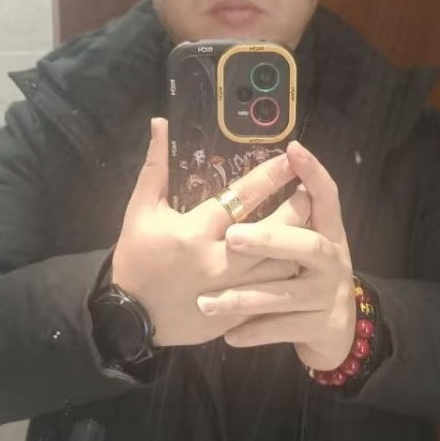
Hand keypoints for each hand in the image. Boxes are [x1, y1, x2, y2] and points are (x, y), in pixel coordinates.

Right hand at [111, 118, 306, 347]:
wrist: (128, 318)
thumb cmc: (136, 258)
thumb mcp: (140, 210)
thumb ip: (155, 166)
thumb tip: (160, 122)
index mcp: (194, 231)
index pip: (242, 197)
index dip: (270, 176)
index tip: (290, 160)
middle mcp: (217, 261)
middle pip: (272, 231)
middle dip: (297, 207)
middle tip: (309, 191)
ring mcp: (230, 291)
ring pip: (280, 265)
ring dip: (298, 243)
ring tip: (311, 224)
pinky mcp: (236, 314)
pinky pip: (272, 294)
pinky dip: (287, 275)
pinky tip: (298, 261)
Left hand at [196, 140, 355, 370]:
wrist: (338, 332)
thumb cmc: (306, 276)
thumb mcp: (304, 245)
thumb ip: (286, 217)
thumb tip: (256, 175)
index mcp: (328, 232)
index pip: (326, 196)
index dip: (313, 173)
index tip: (293, 150)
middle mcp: (333, 260)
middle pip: (308, 245)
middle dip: (270, 240)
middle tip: (232, 237)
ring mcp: (328, 296)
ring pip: (285, 294)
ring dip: (244, 297)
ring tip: (207, 302)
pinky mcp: (320, 327)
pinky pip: (281, 329)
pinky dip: (253, 331)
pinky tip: (227, 333)